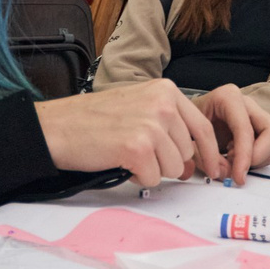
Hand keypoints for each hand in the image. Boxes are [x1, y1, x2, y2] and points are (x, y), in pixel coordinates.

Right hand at [33, 80, 224, 188]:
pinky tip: (120, 161)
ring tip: (126, 154)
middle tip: (139, 155)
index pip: (202, 127)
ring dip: (152, 169)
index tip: (212, 170)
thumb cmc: (92, 120)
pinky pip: (154, 178)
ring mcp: (151, 125)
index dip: (209, 153)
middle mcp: (163, 104)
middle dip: (167, 162)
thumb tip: (194, 163)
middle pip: (187, 152)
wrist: (57, 127)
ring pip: (173, 168)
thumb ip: (169, 128)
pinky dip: (137, 177)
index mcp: (165, 90)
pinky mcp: (137, 148)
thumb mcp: (138, 109)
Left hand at [194, 84, 269, 183]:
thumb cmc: (188, 121)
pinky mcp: (261, 127)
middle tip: (239, 168)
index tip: (238, 176)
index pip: (245, 129)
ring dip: (258, 158)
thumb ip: (203, 155)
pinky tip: (237, 155)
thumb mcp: (189, 136)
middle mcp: (247, 103)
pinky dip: (258, 159)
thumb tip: (226, 173)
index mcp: (228, 97)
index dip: (244, 156)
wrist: (188, 116)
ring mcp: (257, 114)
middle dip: (259, 156)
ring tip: (232, 157)